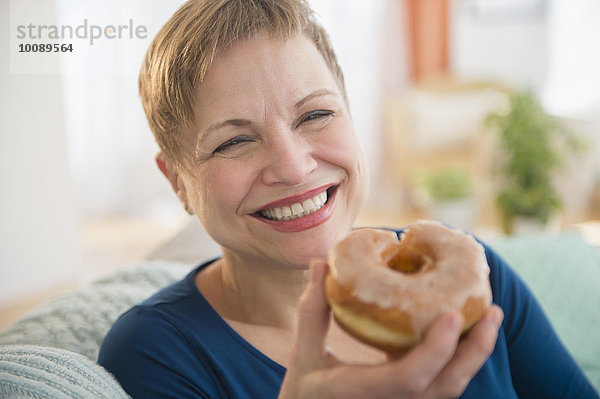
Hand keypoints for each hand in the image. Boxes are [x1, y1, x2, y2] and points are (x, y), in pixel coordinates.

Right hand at [278, 260, 503, 398]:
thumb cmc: (305, 391)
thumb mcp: (303, 353)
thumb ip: (312, 310)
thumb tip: (321, 263)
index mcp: (362, 393)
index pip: (408, 379)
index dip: (435, 350)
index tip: (453, 314)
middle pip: (446, 388)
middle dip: (474, 350)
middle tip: (492, 310)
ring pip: (451, 389)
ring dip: (474, 354)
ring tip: (489, 316)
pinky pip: (444, 386)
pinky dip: (460, 360)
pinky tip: (465, 331)